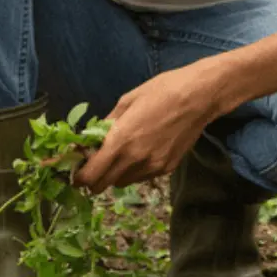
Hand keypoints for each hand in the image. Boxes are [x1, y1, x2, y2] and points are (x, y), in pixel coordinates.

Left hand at [74, 63, 227, 194]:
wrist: (199, 97)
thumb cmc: (161, 91)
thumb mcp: (127, 100)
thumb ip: (106, 124)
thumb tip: (91, 138)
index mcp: (121, 140)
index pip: (91, 175)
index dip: (79, 176)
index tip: (77, 170)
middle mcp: (135, 159)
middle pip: (103, 185)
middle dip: (94, 179)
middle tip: (94, 164)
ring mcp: (153, 167)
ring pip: (122, 183)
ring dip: (115, 174)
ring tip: (121, 154)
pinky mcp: (167, 168)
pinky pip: (142, 177)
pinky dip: (135, 170)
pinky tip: (142, 151)